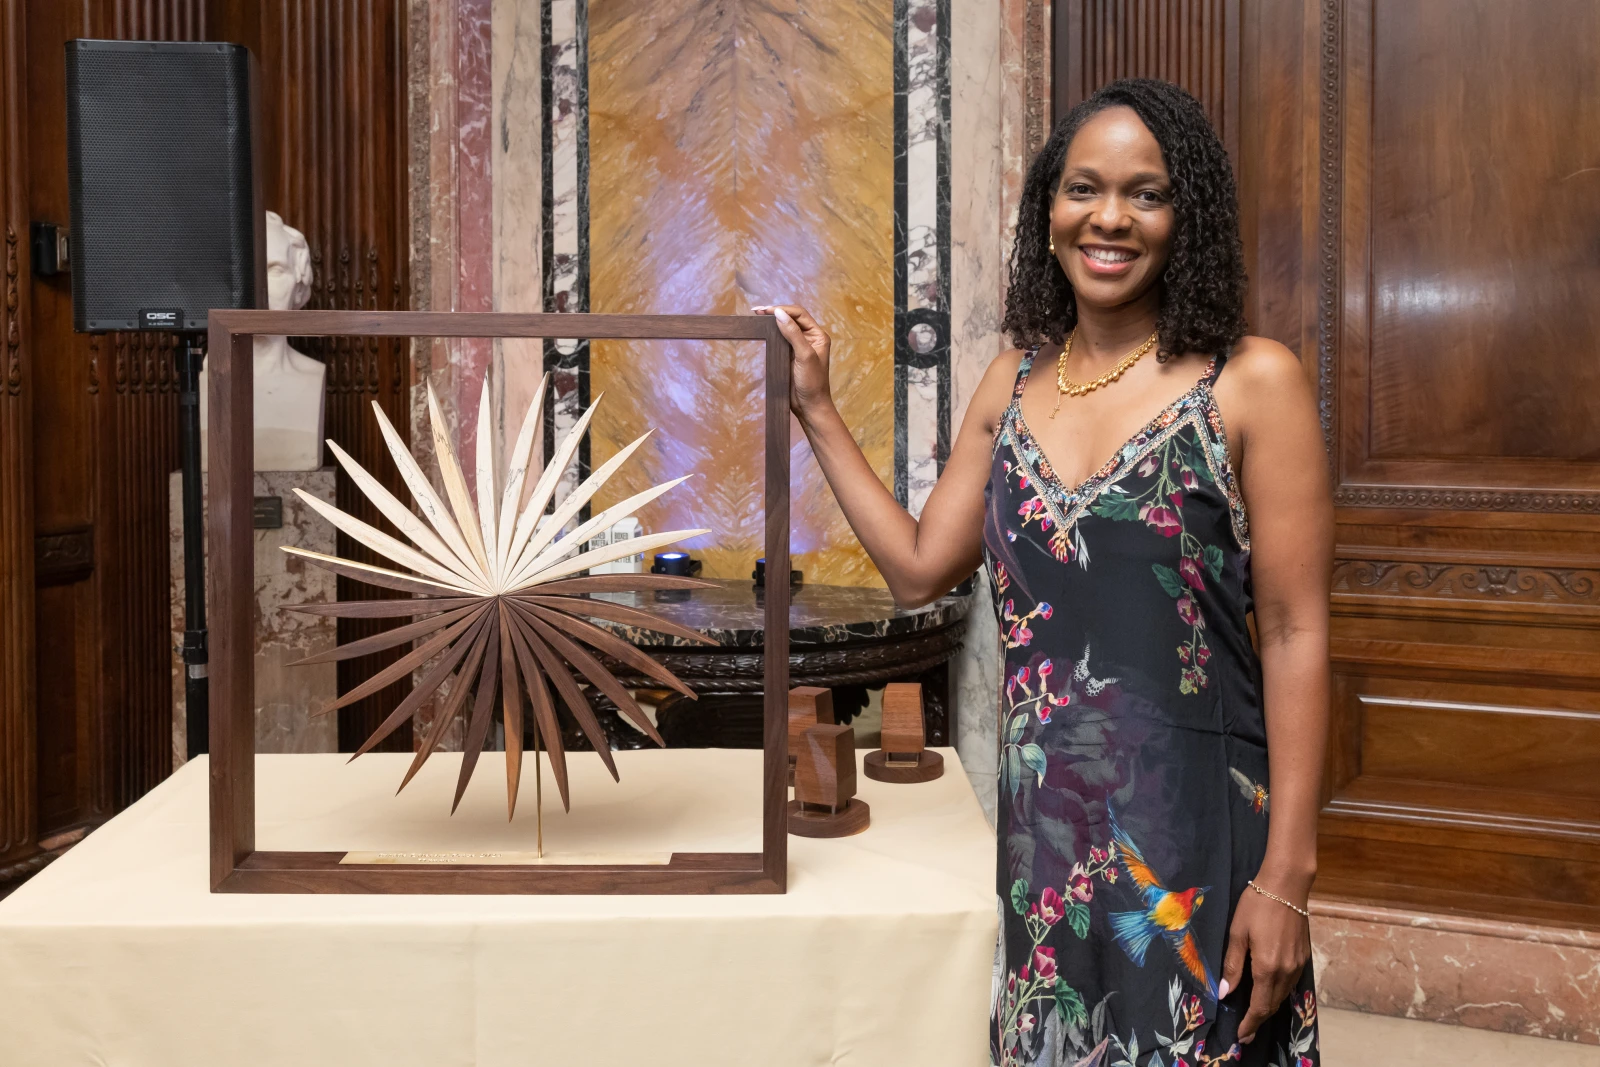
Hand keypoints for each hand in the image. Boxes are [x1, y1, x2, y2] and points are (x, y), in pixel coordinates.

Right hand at [754, 304, 832, 419]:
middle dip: (775, 313)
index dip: (782, 310)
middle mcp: (810, 338)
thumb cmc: (812, 382)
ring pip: (784, 328)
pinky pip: (780, 340)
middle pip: (791, 318)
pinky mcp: (790, 356)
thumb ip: (793, 334)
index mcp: (818, 335)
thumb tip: (778, 313)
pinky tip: (761, 331)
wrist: (810, 406)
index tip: (765, 310)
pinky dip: (771, 334)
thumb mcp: (804, 356)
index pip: (799, 314)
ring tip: (756, 318)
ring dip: (771, 322)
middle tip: (756, 312)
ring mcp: (799, 347)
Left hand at [1219, 877, 1310, 1044]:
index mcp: (1267, 968)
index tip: (1241, 1036)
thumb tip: (1225, 992)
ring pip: (1282, 996)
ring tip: (1254, 1015)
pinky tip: (1268, 991)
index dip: (1250, 1024)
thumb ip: (1233, 965)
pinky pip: (1290, 984)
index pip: (1259, 1006)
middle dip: (1258, 1021)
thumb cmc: (1257, 905)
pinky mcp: (1304, 957)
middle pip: (1272, 1005)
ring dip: (1268, 1007)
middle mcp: (1286, 972)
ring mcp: (1298, 965)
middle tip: (1246, 1032)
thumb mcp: (1237, 934)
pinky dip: (1278, 993)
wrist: (1287, 885)